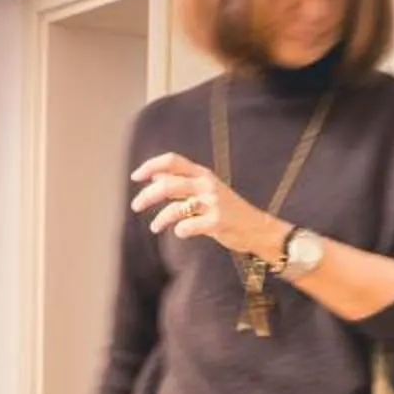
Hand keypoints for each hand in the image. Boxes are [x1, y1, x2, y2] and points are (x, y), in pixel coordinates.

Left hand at [131, 152, 287, 259]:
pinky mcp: (217, 222)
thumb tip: (154, 175)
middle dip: (147, 196)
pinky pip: (188, 226)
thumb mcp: (205, 190)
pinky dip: (180, 230)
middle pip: (167, 184)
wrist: (258, 229)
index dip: (150, 166)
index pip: (172, 161)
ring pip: (175, 208)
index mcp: (203, 174)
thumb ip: (180, 182)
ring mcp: (213, 203)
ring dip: (160, 219)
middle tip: (135, 206)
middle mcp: (207, 185)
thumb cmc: (228, 210)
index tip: (135, 177)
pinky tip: (180, 232)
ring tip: (155, 227)